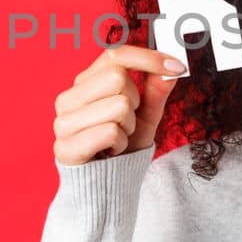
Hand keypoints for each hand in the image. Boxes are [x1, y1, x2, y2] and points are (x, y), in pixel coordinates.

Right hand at [51, 45, 183, 165]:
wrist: (107, 186)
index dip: (148, 58)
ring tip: (117, 139)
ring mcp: (63, 122)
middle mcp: (68, 98)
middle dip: (135, 101)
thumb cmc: (122, 146)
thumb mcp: (145, 116)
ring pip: (118, 105)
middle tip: (127, 122)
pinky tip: (110, 151)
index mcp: (84, 84)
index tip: (178, 67)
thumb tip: (171, 67)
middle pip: (118, 77)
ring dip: (129, 126)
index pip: (114, 55)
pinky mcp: (65, 146)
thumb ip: (156, 91)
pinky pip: (110, 131)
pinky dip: (120, 143)